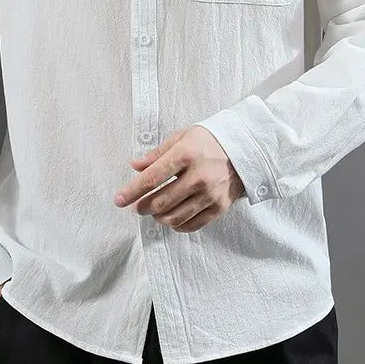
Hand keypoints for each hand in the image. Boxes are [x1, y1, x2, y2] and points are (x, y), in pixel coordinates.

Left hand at [113, 126, 244, 231]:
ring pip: (175, 217)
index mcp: (186, 155)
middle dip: (143, 207)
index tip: (118, 200)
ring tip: (154, 211)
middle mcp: (199, 176)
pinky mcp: (220, 207)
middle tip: (137, 206)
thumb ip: (157, 154)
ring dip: (158, 218)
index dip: (132, 191)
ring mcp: (210, 194)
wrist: (245, 148)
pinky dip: (177, 225)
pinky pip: (192, 224)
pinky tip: (172, 217)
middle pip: (161, 202)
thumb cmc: (209, 141)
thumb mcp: (181, 138)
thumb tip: (135, 166)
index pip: (152, 178)